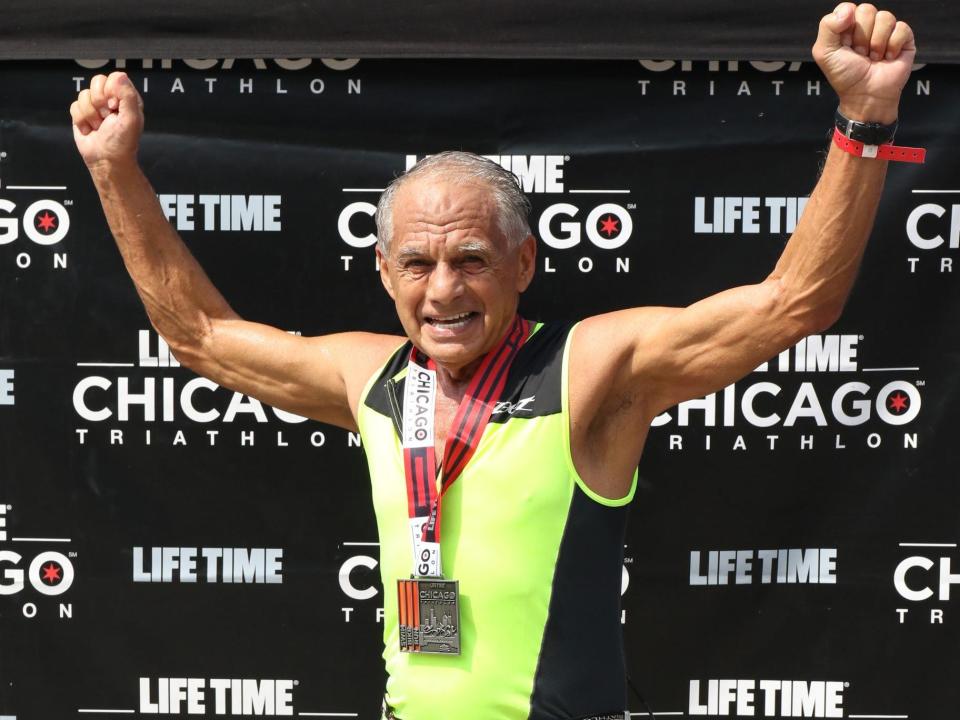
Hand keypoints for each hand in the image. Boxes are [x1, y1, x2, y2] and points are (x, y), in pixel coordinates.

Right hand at [70, 72, 144, 170]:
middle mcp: (111, 99)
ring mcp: (95, 106)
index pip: (115, 77)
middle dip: (99, 102)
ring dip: (91, 114)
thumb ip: (128, 96)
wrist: (106, 160)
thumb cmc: (122, 143)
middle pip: (97, 82)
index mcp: (127, 98)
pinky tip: (90, 129)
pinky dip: (81, 120)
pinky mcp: (82, 114)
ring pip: (83, 94)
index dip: (111, 90)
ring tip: (100, 126)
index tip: (115, 107)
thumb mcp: (132, 119)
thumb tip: (120, 76)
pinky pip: (74, 106)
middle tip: (107, 117)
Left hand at [812, 3, 914, 123]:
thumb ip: (828, 26)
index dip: (847, 26)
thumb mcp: (824, 53)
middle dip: (861, 37)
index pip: (848, 8)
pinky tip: (887, 58)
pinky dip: (892, 46)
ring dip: (876, 43)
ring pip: (885, 17)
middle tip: (860, 54)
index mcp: (846, 27)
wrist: (866, 95)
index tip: (845, 44)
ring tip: (873, 58)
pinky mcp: (904, 38)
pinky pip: (901, 27)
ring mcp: (886, 31)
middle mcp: (866, 26)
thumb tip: (848, 10)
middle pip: (867, 10)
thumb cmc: (845, 76)